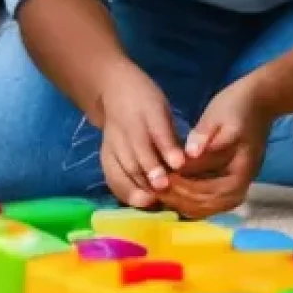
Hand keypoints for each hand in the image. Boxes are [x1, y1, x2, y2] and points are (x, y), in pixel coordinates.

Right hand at [97, 64, 185, 208]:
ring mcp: (112, 143)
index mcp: (147, 111)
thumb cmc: (146, 101)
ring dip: (138, 186)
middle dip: (151, 173)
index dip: (168, 149)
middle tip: (165, 189)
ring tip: (152, 201)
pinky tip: (138, 202)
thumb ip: (171, 135)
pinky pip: (111, 176)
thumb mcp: (162, 110)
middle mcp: (127, 128)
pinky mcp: (105, 155)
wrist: (113, 90)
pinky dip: (124, 191)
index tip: (179, 165)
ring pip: (123, 168)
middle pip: (137, 154)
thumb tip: (187, 164)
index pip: (157, 132)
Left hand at [160, 75, 272, 218]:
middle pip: (209, 204)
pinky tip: (173, 190)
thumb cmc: (238, 106)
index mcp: (241, 170)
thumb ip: (204, 135)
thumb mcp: (219, 115)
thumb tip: (190, 154)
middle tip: (157, 188)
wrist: (259, 101)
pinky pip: (210, 199)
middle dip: (181, 199)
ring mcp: (236, 185)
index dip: (184, 187)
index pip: (210, 190)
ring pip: (209, 206)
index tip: (162, 178)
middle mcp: (241, 184)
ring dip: (185, 202)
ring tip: (162, 191)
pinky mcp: (228, 181)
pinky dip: (191, 199)